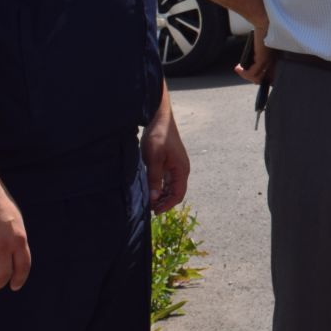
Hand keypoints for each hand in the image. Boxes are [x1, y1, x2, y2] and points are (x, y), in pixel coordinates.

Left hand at [141, 98, 190, 214]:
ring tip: (149, 201)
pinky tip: (150, 189)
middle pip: (176, 192)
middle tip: (149, 208)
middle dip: (164, 202)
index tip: (154, 211)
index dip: (167, 205)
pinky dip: (160, 187)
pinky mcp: (170, 162)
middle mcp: (181, 169)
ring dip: (162, 195)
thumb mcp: (154, 159)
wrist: (159, 119)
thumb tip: (154, 198)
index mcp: (181, 170)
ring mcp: (176, 166)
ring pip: (171, 186)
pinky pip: (167, 179)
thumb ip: (154, 179)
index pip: (178, 194)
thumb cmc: (158, 137)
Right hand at [235, 26, 272, 84]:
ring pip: (257, 78)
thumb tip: (246, 67)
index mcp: (275, 61)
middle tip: (241, 71)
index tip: (248, 75)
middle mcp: (274, 63)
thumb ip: (257, 57)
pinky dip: (244, 73)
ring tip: (239, 69)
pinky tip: (238, 68)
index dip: (258, 79)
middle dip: (250, 78)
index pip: (270, 78)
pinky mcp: (263, 59)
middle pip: (262, 80)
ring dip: (245, 76)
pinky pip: (253, 73)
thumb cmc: (262, 34)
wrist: (265, 23)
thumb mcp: (259, 48)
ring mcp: (269, 62)